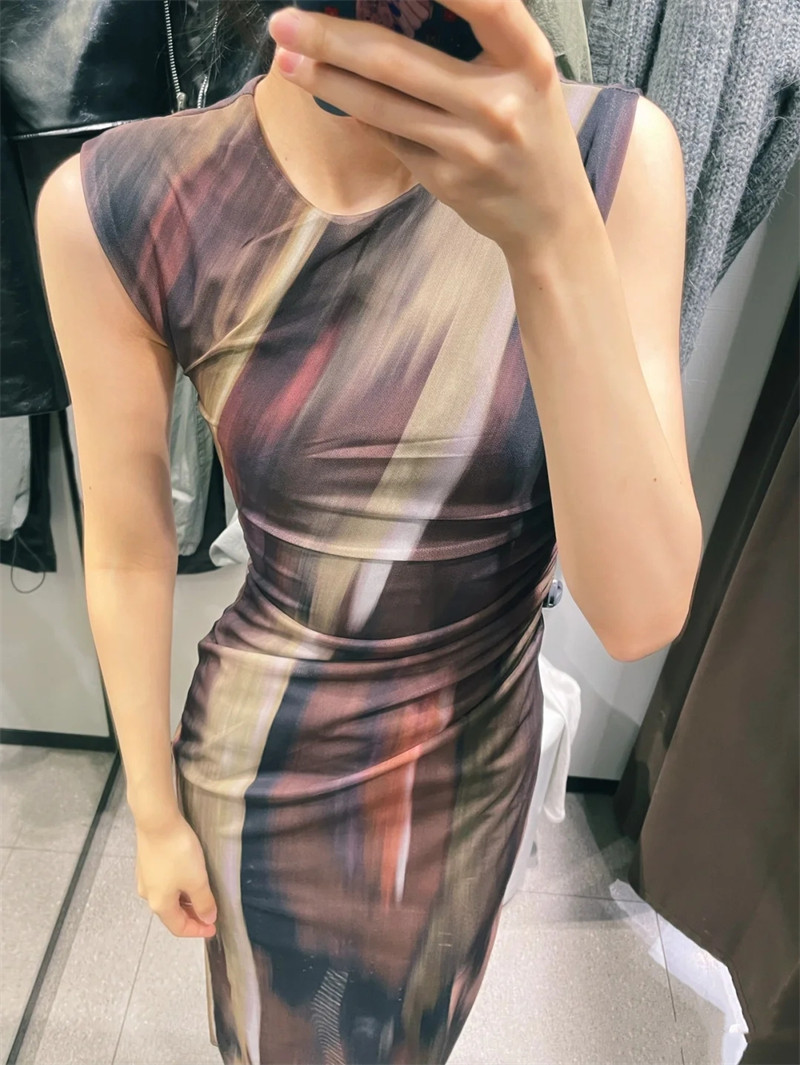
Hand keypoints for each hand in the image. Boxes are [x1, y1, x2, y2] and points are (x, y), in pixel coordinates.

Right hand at [134, 815, 217, 937]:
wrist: (157, 822)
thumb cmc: (178, 853)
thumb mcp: (197, 880)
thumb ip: (203, 902)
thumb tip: (207, 919)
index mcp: (160, 904)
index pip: (179, 928)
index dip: (197, 930)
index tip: (214, 927)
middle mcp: (148, 895)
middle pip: (171, 914)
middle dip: (191, 916)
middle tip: (210, 912)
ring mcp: (145, 879)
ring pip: (168, 898)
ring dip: (185, 902)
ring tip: (202, 896)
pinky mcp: (146, 864)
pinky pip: (164, 884)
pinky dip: (178, 888)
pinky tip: (188, 878)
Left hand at [266, 0, 594, 259]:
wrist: (550, 218)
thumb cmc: (531, 131)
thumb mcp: (525, 76)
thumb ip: (480, 39)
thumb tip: (389, 5)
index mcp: (528, 61)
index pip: (485, 4)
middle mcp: (499, 102)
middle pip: (398, 61)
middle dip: (331, 38)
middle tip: (283, 21)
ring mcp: (469, 147)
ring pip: (381, 105)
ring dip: (325, 80)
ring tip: (285, 60)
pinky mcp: (446, 181)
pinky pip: (389, 138)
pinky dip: (356, 113)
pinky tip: (327, 95)